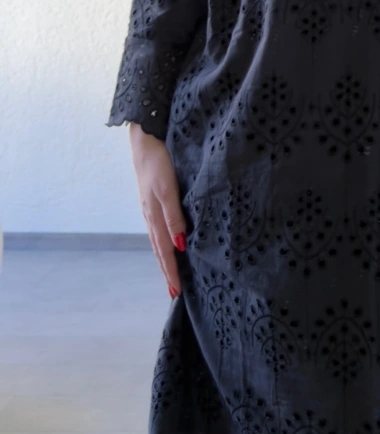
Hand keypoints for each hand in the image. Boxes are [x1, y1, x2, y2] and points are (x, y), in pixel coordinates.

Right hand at [128, 123, 187, 297]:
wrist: (144, 140)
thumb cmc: (158, 163)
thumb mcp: (167, 189)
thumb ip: (174, 216)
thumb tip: (180, 245)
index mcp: (155, 216)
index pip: (165, 251)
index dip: (171, 271)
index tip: (176, 292)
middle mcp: (151, 216)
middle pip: (160, 249)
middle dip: (167, 271)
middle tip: (174, 293)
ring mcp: (150, 208)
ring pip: (158, 240)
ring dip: (164, 259)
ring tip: (170, 275)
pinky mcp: (152, 199)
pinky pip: (158, 227)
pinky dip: (163, 242)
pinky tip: (167, 243)